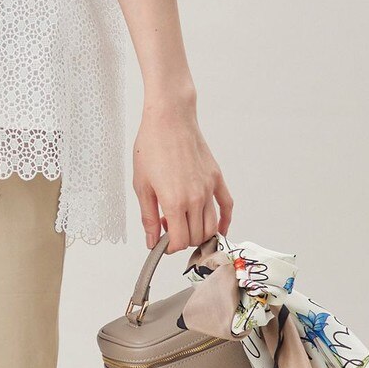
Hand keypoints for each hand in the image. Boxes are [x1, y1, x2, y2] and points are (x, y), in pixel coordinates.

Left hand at [132, 95, 232, 253]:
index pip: (179, 241)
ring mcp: (209, 188)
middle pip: (195, 237)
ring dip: (198, 234)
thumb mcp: (141, 186)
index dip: (169, 248)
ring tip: (183, 224)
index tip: (162, 244)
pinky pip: (227, 206)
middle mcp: (195, 197)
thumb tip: (151, 241)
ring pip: (211, 226)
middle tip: (168, 231)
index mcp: (174, 201)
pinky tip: (218, 228)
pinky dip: (224, 221)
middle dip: (181, 241)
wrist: (170, 119)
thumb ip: (148, 217)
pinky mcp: (216, 178)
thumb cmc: (152, 147)